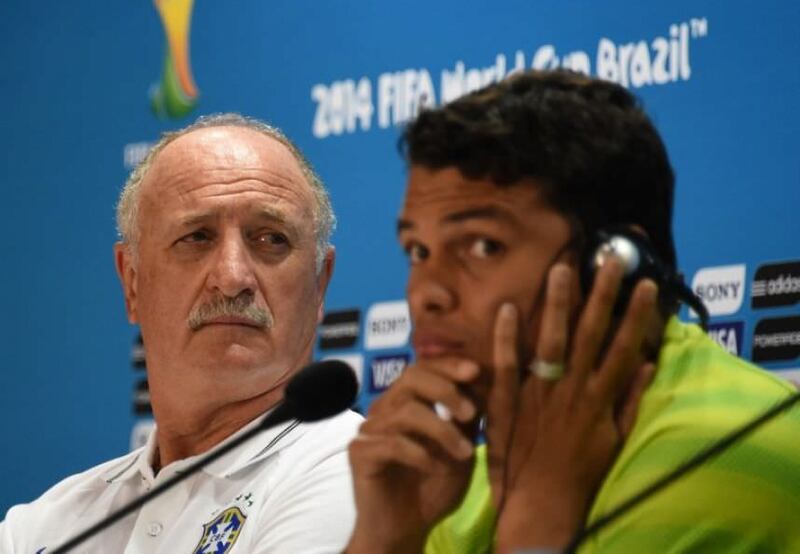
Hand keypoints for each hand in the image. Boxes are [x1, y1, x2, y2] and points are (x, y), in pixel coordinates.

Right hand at [346, 358, 480, 553]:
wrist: (407, 528)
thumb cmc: (434, 486)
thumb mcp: (461, 448)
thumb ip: (467, 417)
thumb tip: (485, 382)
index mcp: (406, 402)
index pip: (423, 368)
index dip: (447, 364)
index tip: (475, 370)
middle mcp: (384, 409)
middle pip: (410, 377)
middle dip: (445, 389)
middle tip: (471, 412)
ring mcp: (369, 429)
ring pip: (406, 410)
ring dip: (442, 429)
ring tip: (464, 452)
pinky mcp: (359, 453)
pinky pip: (392, 443)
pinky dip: (421, 453)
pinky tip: (436, 468)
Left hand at [489, 260, 657, 551]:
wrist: (540, 506)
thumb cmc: (579, 475)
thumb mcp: (614, 440)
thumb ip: (629, 401)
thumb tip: (645, 364)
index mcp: (599, 399)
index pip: (623, 348)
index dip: (636, 315)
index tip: (646, 284)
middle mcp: (572, 391)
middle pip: (590, 335)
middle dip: (602, 295)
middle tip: (608, 259)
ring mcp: (538, 396)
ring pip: (552, 343)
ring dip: (558, 306)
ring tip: (561, 269)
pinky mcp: (506, 404)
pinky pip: (507, 367)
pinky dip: (506, 339)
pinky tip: (508, 309)